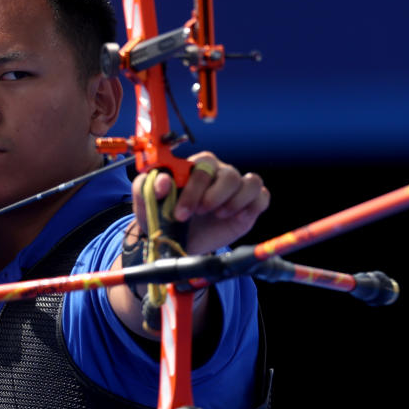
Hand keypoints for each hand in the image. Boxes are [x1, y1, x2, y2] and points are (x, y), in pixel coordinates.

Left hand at [131, 151, 269, 254]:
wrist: (178, 243)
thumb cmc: (164, 218)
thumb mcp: (147, 205)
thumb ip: (147, 188)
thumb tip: (162, 180)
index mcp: (194, 167)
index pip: (202, 165)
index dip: (193, 189)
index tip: (179, 213)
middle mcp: (218, 173)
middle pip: (229, 174)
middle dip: (213, 197)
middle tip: (198, 214)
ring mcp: (236, 188)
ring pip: (250, 182)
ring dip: (233, 202)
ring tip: (217, 215)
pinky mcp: (250, 204)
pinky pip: (262, 196)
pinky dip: (252, 206)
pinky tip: (235, 218)